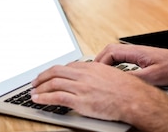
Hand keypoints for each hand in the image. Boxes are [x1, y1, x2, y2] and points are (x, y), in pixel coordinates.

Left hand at [31, 61, 167, 122]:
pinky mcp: (80, 101)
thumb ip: (97, 74)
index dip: (53, 71)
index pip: (66, 67)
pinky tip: (38, 100)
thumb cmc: (127, 89)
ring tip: (33, 93)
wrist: (134, 99)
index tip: (48, 75)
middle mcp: (84, 75)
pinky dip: (43, 98)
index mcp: (91, 67)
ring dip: (39, 88)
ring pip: (53, 84)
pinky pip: (56, 97)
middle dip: (42, 77)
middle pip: (56, 72)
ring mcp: (81, 87)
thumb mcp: (110, 75)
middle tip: (35, 82)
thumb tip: (91, 77)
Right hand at [95, 44, 167, 86]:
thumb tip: (119, 81)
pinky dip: (113, 64)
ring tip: (99, 74)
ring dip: (106, 62)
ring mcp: (137, 53)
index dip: (100, 62)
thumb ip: (135, 78)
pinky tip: (113, 74)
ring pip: (115, 54)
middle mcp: (134, 50)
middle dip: (99, 61)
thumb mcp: (153, 76)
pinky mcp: (140, 58)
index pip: (110, 52)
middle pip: (109, 51)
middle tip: (93, 73)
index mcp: (135, 51)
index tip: (96, 73)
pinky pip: (121, 58)